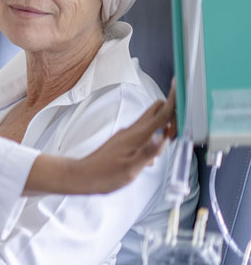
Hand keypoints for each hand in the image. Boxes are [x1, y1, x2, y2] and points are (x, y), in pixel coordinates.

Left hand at [26, 84, 175, 195]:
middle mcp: (131, 131)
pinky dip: (154, 138)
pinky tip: (152, 156)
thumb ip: (149, 153)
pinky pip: (144, 133)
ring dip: (164, 128)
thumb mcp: (131, 169)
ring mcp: (127, 135)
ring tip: (167, 144)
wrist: (83, 176)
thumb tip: (164, 137)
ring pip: (151, 123)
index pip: (160, 115)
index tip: (181, 89)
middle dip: (171, 114)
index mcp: (136, 136)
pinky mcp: (124, 141)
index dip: (173, 103)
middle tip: (179, 130)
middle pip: (155, 111)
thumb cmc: (105, 176)